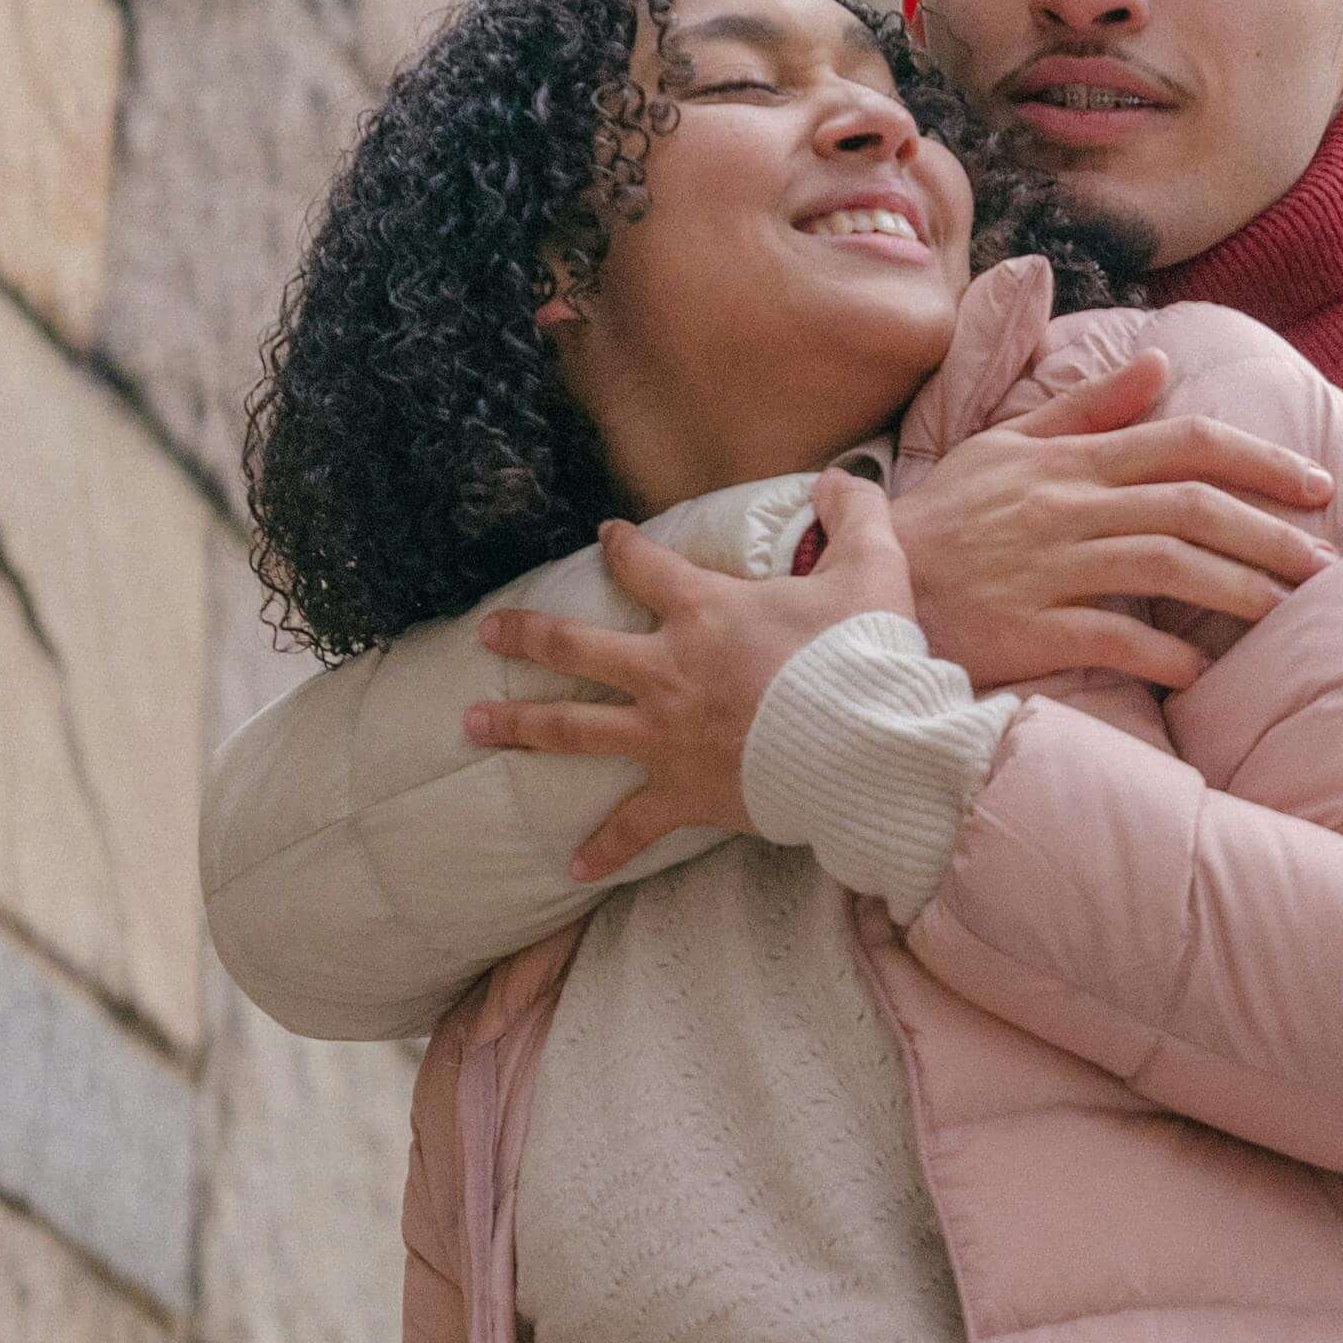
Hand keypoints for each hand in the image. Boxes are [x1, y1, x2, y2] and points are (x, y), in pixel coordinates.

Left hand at [468, 476, 929, 881]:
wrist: (867, 744)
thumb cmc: (865, 655)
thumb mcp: (871, 566)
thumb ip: (855, 512)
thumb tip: (844, 477)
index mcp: (703, 612)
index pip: (644, 566)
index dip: (622, 547)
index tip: (607, 539)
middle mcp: (667, 669)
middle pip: (574, 648)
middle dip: (525, 637)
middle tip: (488, 634)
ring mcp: (666, 735)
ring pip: (572, 729)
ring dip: (519, 727)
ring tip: (471, 727)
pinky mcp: (683, 793)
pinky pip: (633, 825)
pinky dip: (605, 847)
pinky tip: (574, 865)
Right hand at [883, 350, 1340, 693]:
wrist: (868, 584)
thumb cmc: (944, 518)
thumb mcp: (1006, 445)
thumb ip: (1087, 408)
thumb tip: (1157, 364)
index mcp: (1070, 460)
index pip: (1184, 443)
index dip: (1261, 460)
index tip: (1315, 485)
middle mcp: (1068, 507)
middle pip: (1192, 507)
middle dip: (1270, 533)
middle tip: (1326, 563)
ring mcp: (1049, 567)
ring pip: (1166, 567)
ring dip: (1238, 591)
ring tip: (1287, 613)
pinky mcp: (1028, 627)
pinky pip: (1112, 638)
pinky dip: (1163, 655)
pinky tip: (1200, 673)